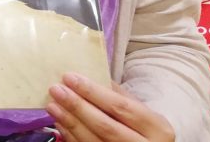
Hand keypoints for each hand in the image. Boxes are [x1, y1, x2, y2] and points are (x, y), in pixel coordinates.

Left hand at [47, 73, 174, 141]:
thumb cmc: (143, 127)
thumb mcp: (140, 110)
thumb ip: (118, 94)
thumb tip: (88, 75)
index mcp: (157, 128)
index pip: (121, 107)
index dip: (93, 92)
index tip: (70, 77)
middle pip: (106, 126)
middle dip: (78, 106)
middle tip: (56, 89)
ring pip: (94, 141)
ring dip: (70, 122)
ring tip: (52, 105)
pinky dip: (71, 136)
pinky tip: (59, 122)